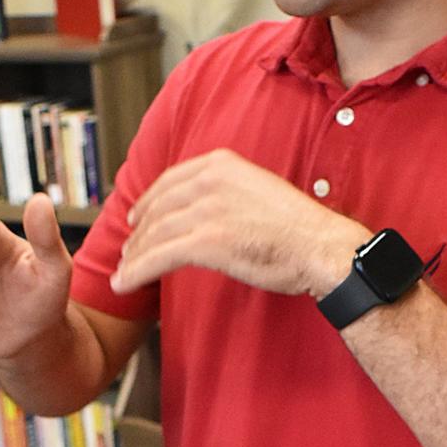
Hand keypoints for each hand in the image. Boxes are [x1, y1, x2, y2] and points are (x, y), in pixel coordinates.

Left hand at [111, 149, 366, 297]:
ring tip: (125, 271)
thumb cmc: (298, 229)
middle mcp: (210, 180)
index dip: (148, 201)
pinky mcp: (206, 242)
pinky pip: (158, 257)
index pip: (170, 181)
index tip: (136, 217)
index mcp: (222, 164)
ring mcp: (207, 210)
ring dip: (135, 256)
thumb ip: (228, 193)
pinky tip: (124, 283)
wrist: (321, 247)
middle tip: (128, 250)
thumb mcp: (259, 191)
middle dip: (138, 233)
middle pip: (158, 208)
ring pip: (154, 234)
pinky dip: (136, 271)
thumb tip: (207, 210)